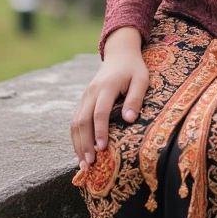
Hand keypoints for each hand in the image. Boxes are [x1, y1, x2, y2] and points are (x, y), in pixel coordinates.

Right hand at [70, 30, 149, 170]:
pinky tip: (81, 152)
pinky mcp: (83, 100)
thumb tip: (129, 120)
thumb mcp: (141, 79)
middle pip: (83, 120)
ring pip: (75, 122)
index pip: (100, 112)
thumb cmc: (134, 68)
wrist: (119, 54)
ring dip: (78, 144)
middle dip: (85, 143)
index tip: (102, 149)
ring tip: (83, 164)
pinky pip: (75, 121)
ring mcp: (85, 96)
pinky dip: (76, 138)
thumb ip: (135, 98)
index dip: (100, 131)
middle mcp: (92, 92)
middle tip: (90, 163)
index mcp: (106, 87)